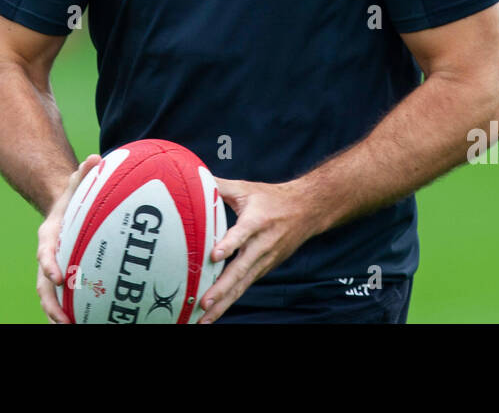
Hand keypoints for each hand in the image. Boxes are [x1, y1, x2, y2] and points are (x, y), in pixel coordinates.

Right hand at [36, 153, 101, 323]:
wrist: (64, 210)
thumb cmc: (73, 199)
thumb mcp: (76, 184)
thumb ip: (84, 174)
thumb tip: (96, 158)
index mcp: (48, 237)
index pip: (44, 254)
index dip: (49, 265)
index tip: (58, 276)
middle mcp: (47, 258)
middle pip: (43, 285)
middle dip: (50, 303)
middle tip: (62, 318)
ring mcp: (53, 271)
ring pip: (50, 298)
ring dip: (57, 314)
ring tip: (70, 327)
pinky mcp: (64, 279)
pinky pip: (65, 299)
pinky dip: (70, 312)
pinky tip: (84, 323)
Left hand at [195, 178, 318, 323]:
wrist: (307, 211)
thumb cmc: (272, 199)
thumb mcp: (246, 189)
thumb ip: (219, 186)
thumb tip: (191, 178)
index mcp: (257, 221)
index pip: (242, 234)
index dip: (229, 244)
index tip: (214, 255)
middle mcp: (262, 245)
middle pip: (241, 270)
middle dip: (222, 288)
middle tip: (204, 302)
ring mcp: (264, 261)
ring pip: (242, 285)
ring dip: (224, 303)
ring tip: (203, 319)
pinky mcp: (263, 270)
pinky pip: (244, 287)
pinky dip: (229, 302)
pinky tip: (214, 314)